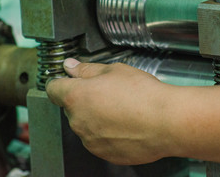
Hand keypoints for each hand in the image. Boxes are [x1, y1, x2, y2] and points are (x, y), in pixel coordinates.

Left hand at [46, 58, 177, 164]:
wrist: (166, 121)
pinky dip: (106, 133)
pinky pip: (98, 140)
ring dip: (95, 117)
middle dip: (84, 99)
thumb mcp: (113, 70)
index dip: (61, 82)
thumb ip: (86, 69)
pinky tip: (125, 124)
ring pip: (85, 124)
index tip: (68, 80)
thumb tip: (70, 67)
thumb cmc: (142, 94)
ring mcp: (90, 140)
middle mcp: (78, 121)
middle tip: (107, 92)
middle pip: (72, 107)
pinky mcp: (104, 153)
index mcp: (76, 97)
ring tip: (120, 109)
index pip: (53, 88)